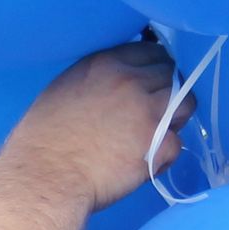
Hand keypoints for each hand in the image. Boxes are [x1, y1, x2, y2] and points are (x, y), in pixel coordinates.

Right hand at [1, 41, 187, 210]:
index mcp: (106, 65)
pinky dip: (164, 156)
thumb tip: (116, 84)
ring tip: (157, 135)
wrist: (46, 178)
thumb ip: (97, 80)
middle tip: (153, 113)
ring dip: (175, 118)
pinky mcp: (159, 145)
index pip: (151, 51)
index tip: (150, 82)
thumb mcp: (64, 90)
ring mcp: (149, 112)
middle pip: (173, 75)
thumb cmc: (42, 141)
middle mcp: (132, 81)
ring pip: (187, 103)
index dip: (154, 68)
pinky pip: (177, 145)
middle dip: (167, 91)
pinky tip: (146, 164)